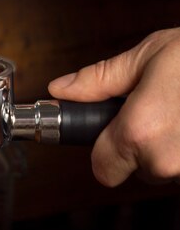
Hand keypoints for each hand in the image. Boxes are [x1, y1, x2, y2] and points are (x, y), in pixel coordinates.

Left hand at [48, 28, 179, 186]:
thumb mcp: (146, 58)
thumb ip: (98, 80)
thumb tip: (61, 90)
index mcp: (139, 131)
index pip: (102, 168)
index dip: (105, 146)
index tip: (116, 129)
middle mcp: (168, 161)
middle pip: (138, 169)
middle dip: (144, 144)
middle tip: (163, 109)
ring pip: (169, 171)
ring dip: (173, 148)